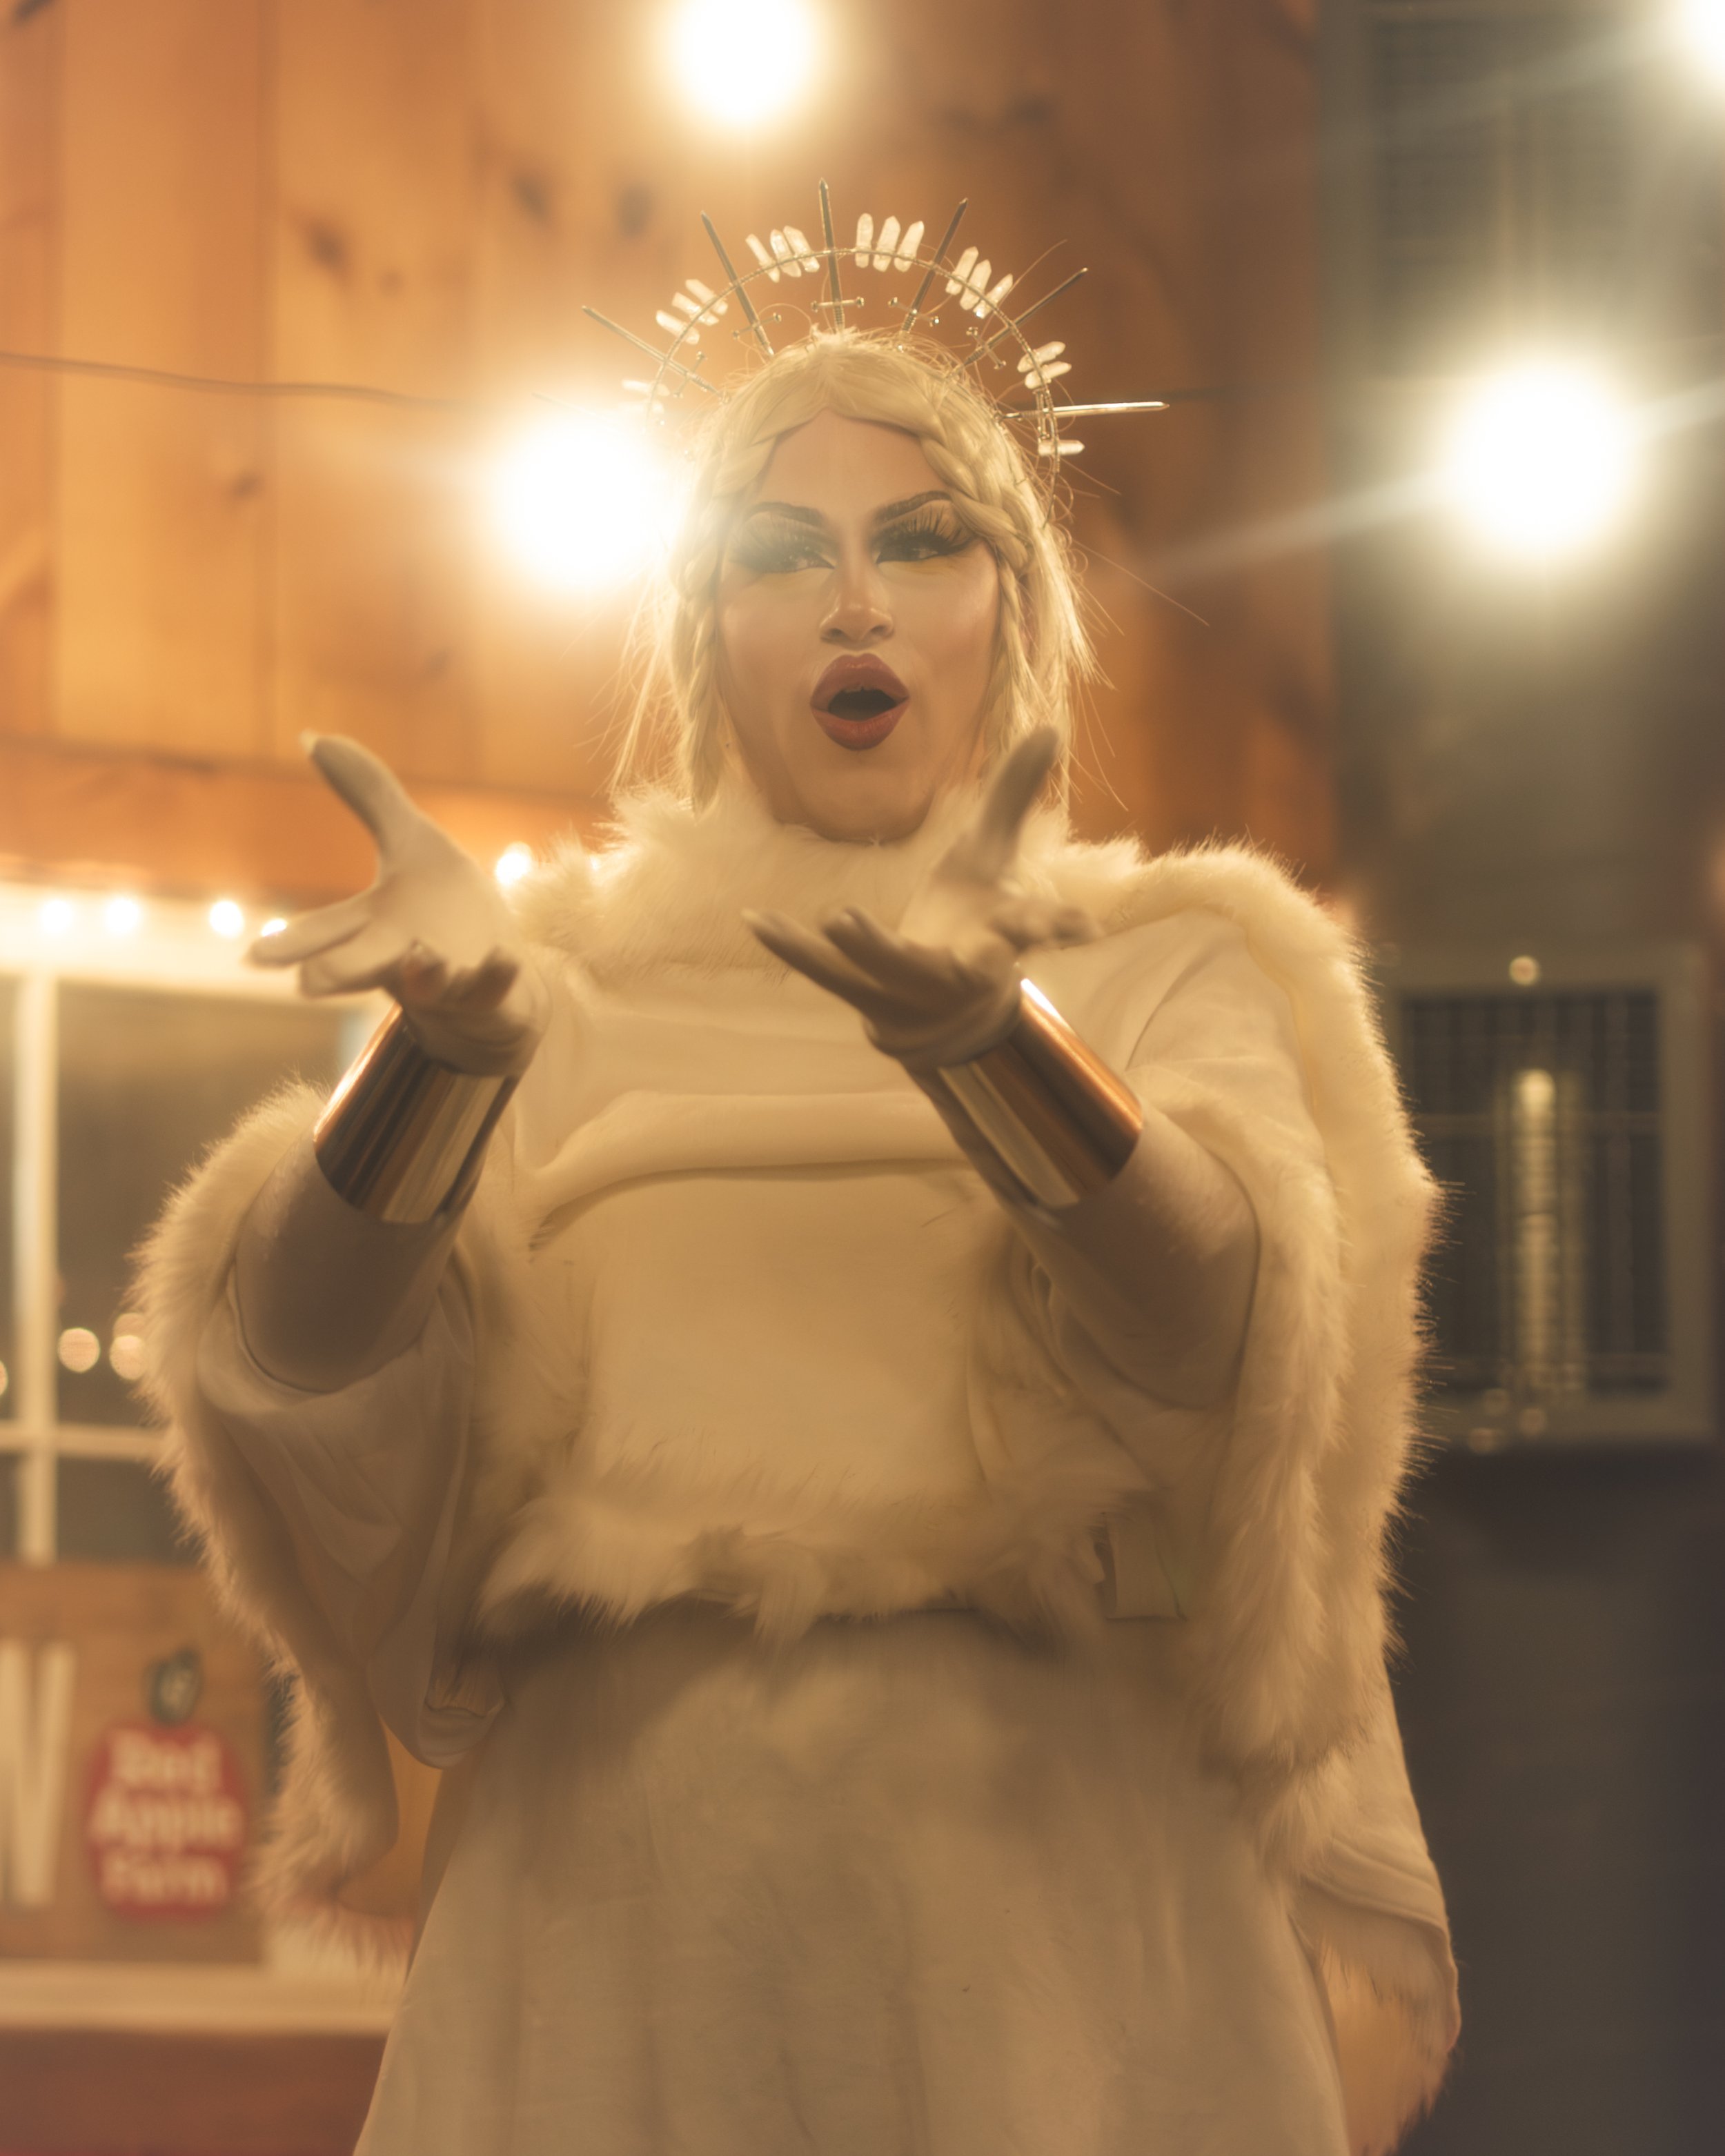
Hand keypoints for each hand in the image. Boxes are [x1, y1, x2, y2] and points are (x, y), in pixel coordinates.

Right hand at [249, 736, 547, 1075]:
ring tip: (421, 957)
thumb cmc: (442, 914)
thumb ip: (367, 794)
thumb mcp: (410, 842)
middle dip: (338, 970)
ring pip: (428, 983)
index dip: (290, 944)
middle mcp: (402, 957)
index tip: (255, 957)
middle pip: (360, 965)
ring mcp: (449, 980)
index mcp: (374, 924)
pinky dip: (496, 976)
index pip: (324, 931)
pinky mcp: (492, 993)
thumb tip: (312, 736)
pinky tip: (504, 959)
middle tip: (308, 982)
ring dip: (424, 972)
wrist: (503, 984)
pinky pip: (494, 990)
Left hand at [746, 729, 1096, 1071]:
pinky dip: (790, 946)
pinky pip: (823, 970)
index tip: (1086, 930)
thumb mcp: (991, 856)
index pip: (1034, 928)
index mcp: (998, 933)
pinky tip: (753, 920)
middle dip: (968, 955)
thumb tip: (1052, 725)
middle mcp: (959, 967)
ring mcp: (909, 986)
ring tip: (842, 918)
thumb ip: (1014, 794)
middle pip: (964, 964)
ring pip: (890, 969)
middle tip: (973, 949)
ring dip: (871, 946)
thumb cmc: (974, 920)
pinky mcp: (864, 994)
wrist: (947, 1013)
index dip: (1059, 927)